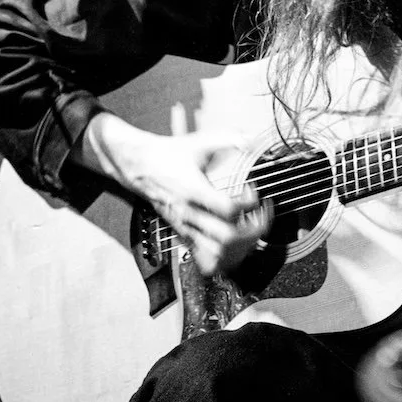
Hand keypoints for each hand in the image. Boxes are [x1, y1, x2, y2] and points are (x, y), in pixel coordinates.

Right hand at [76, 111, 270, 276]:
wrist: (141, 167)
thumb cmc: (170, 155)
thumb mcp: (200, 141)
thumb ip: (229, 138)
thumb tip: (251, 140)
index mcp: (194, 190)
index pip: (229, 209)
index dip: (249, 202)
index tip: (252, 190)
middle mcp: (189, 215)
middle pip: (228, 238)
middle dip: (253, 228)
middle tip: (261, 215)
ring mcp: (186, 229)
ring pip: (219, 255)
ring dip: (241, 247)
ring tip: (250, 231)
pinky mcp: (185, 237)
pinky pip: (207, 262)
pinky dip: (226, 260)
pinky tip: (236, 245)